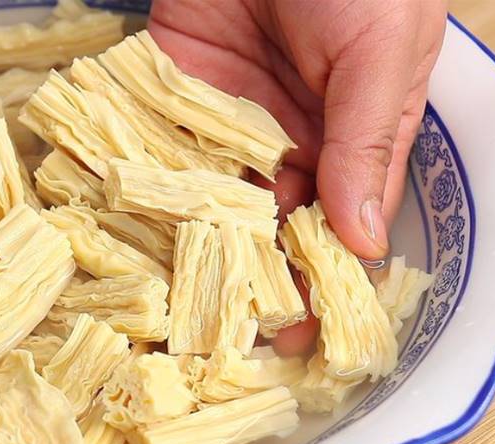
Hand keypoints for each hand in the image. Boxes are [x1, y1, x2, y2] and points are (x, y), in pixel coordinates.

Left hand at [149, 0, 445, 353]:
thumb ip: (367, 141)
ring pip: (197, 196)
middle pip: (255, 225)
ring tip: (156, 304)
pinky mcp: (161, 89)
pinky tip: (114, 232)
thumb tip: (363, 244)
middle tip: (210, 339)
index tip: (295, 339)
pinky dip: (131, 185)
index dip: (313, 283)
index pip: (328, 227)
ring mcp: (216, 118)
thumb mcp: (381, 51)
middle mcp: (278, 139)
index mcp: (343, 138)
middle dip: (236, 279)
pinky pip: (147, 144)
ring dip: (178, 245)